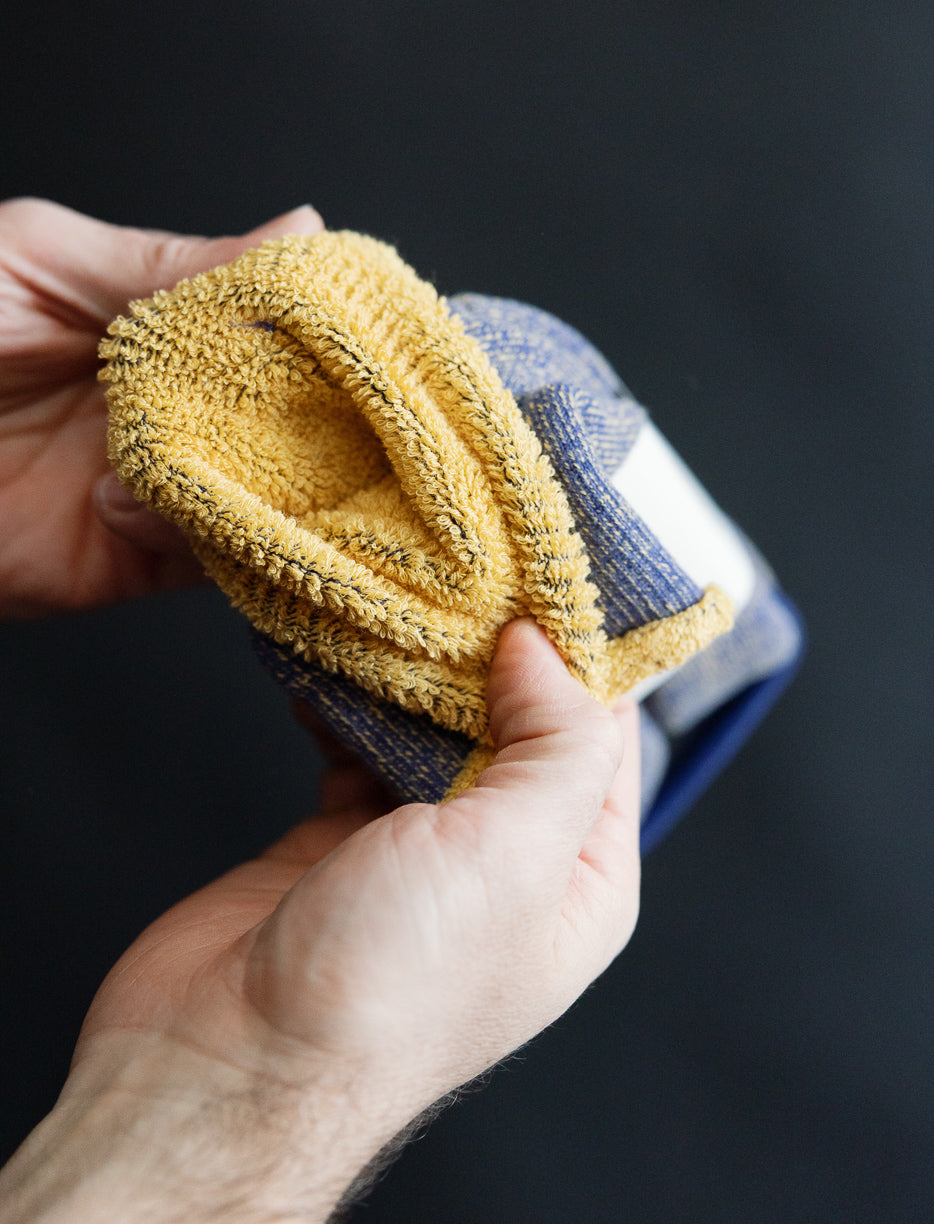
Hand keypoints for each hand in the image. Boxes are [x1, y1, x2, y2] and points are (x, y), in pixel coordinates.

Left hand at [0, 197, 323, 618]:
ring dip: (268, 474)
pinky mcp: (132, 559)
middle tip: (341, 398)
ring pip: (265, 489)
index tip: (361, 322)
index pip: (270, 325)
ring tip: (239, 444)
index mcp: (152, 323)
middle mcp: (169, 405)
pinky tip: (140, 495)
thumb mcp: (40, 259)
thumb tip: (303, 231)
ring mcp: (156, 483)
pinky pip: (210, 558)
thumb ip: (172, 262)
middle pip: (286, 413)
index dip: (319, 326)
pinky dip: (206, 533)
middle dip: (314, 408)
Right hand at [0, 619, 640, 1222]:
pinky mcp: (340, 834)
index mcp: (578, 877)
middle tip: (467, 562)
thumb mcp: (514, 858)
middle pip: (517, 721)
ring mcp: (420, 846)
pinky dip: (344, 693)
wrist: (229, 1064)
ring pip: (434, 723)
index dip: (584, 652)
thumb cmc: (387, 992)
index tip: (552, 570)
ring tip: (400, 588)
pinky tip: (332, 649)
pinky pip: (357, 737)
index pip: (604, 737)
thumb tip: (547, 646)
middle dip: (494, 644)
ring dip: (417, 661)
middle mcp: (507, 861)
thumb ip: (557, 745)